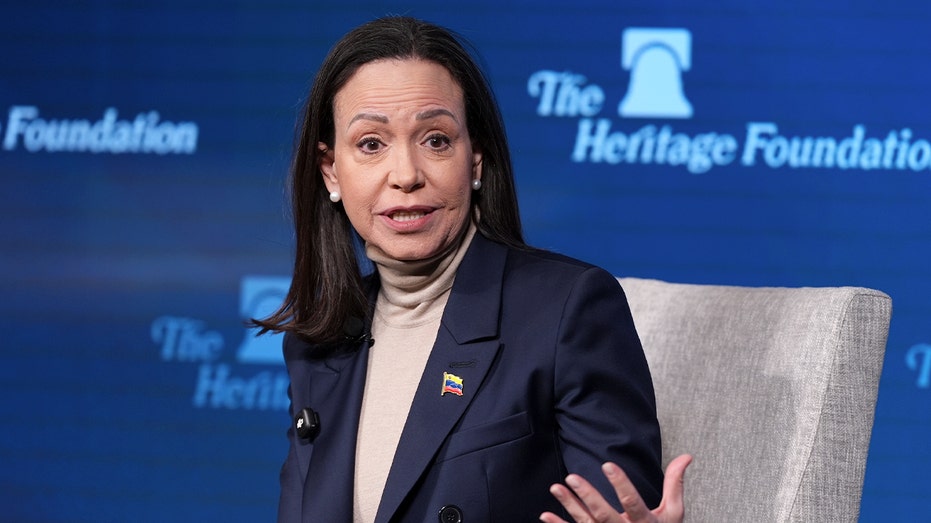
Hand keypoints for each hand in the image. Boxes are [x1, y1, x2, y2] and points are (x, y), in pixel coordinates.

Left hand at [540, 454, 691, 522]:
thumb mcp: (673, 512)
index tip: (608, 464)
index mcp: (645, 522)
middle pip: (604, 514)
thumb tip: (686, 456)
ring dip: (569, 506)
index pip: (632, 502)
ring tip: (557, 487)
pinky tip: (546, 514)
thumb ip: (675, 484)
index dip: (621, 484)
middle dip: (588, 496)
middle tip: (573, 477)